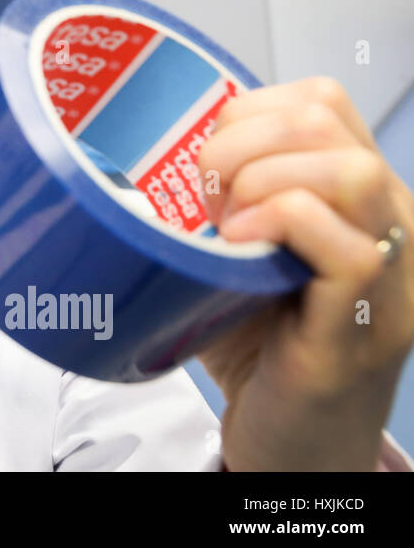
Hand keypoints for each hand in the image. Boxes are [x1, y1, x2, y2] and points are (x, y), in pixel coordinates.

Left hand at [197, 76, 413, 469]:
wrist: (293, 447)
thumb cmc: (262, 351)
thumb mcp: (241, 254)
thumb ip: (224, 200)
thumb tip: (156, 153)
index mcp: (361, 198)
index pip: (321, 101)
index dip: (250, 110)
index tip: (209, 160)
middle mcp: (392, 227)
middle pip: (329, 120)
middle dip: (243, 138)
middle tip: (207, 193)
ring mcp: (391, 278)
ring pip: (353, 173)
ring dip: (261, 181)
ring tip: (227, 223)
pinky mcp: (364, 327)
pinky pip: (349, 250)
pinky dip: (281, 229)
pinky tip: (241, 249)